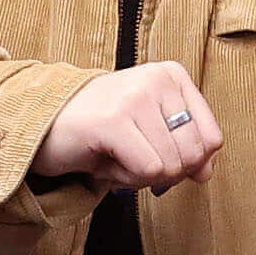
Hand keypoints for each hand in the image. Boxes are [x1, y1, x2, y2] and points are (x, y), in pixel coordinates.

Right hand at [32, 61, 221, 192]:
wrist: (42, 127)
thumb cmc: (100, 132)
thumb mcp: (151, 135)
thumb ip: (186, 150)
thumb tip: (206, 173)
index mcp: (172, 75)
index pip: (212, 139)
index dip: (187, 162)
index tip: (153, 152)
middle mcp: (157, 79)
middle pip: (194, 155)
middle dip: (163, 172)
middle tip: (129, 156)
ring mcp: (135, 97)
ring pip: (171, 167)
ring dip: (140, 176)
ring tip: (113, 155)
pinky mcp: (114, 120)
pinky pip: (148, 170)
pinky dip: (126, 179)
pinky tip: (104, 161)